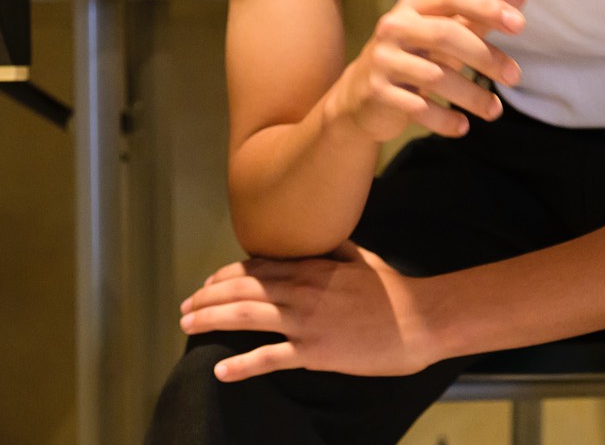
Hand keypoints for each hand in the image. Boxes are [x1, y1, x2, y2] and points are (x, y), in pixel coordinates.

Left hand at [178, 243, 435, 379]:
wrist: (419, 320)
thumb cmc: (392, 290)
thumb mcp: (359, 257)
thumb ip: (332, 247)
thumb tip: (319, 234)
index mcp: (309, 267)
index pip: (255, 268)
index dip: (225, 277)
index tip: (207, 285)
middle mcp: (301, 290)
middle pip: (241, 290)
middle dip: (206, 297)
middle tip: (185, 308)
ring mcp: (306, 321)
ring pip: (246, 316)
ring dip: (211, 319)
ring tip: (187, 326)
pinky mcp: (315, 351)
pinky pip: (270, 358)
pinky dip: (242, 364)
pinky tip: (220, 369)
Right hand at [325, 0, 525, 141]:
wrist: (360, 93)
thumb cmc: (414, 55)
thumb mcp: (443, 31)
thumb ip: (479, 14)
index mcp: (413, 5)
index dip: (487, 7)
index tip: (520, 26)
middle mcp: (393, 26)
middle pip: (446, 35)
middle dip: (485, 57)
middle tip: (515, 76)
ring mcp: (382, 60)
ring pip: (435, 76)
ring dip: (472, 96)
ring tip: (495, 110)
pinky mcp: (377, 92)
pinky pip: (418, 108)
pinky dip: (445, 120)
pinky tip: (463, 126)